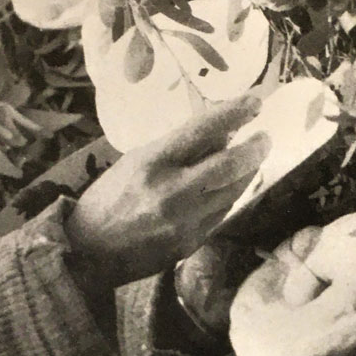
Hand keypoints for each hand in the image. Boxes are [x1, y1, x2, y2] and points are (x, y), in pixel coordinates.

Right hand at [65, 98, 268, 291]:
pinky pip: (221, 214)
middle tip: (265, 138)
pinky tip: (231, 186)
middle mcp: (171, 192)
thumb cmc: (108, 199)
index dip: (233, 114)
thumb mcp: (134, 162)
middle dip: (254, 149)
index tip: (255, 103)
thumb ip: (175, 149)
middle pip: (227, 166)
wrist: (90, 253)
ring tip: (252, 159)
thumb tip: (219, 132)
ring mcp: (184, 222)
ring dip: (247, 173)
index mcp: (150, 164)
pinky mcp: (191, 243)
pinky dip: (230, 196)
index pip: (200, 131)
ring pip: (231, 192)